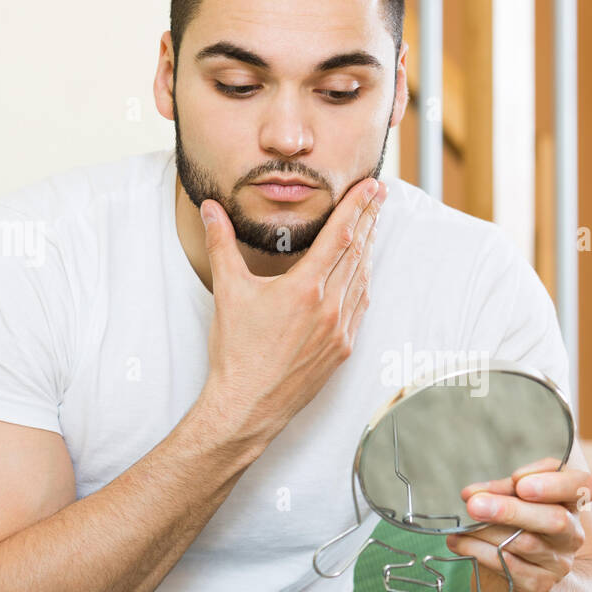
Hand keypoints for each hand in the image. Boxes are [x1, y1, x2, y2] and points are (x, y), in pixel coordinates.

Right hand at [195, 178, 386, 445]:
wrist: (249, 405)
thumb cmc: (237, 352)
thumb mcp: (227, 292)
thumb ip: (221, 244)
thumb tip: (211, 209)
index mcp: (305, 288)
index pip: (340, 236)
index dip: (357, 207)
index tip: (371, 187)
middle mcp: (329, 307)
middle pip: (358, 252)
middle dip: (369, 219)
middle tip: (380, 194)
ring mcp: (340, 330)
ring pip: (362, 279)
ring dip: (369, 249)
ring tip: (373, 225)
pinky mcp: (342, 349)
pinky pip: (360, 307)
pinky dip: (363, 283)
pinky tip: (363, 272)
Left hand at [444, 457, 591, 591]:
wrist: (511, 578)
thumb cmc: (514, 528)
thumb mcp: (512, 501)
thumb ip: (499, 491)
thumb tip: (473, 494)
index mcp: (571, 503)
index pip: (584, 486)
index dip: (556, 483)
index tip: (520, 482)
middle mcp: (572, 534)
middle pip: (555, 520)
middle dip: (512, 510)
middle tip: (475, 504)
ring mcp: (558, 563)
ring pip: (526, 543)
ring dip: (487, 532)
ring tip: (461, 527)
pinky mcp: (538, 585)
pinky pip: (509, 566)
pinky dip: (479, 551)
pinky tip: (459, 543)